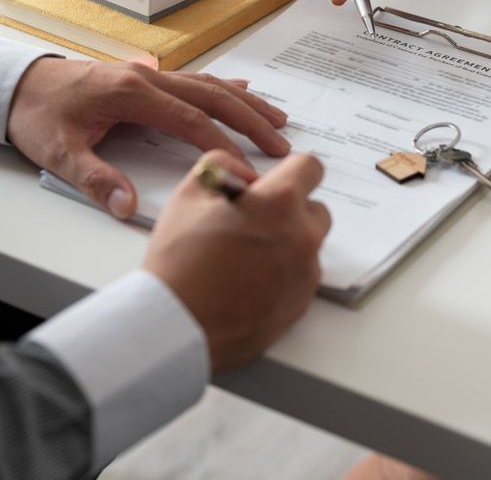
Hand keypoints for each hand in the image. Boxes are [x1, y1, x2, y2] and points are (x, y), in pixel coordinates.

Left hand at [6, 59, 289, 217]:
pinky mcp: (145, 77)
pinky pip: (194, 80)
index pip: (190, 120)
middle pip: (211, 96)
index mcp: (129, 93)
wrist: (17, 84)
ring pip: (208, 85)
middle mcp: (146, 76)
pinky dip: (223, 87)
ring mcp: (148, 73)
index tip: (247, 171)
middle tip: (281, 143)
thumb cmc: (37, 116)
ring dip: (244, 102)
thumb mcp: (58, 153)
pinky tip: (243, 89)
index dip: (222, 145)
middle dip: (249, 120)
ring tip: (277, 119)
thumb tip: (127, 206)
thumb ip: (95, 179)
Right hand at [144, 150, 329, 372]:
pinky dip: (284, 275)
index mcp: (280, 203)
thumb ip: (221, 165)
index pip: (311, 168)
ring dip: (287, 243)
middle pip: (314, 209)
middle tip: (252, 222)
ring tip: (245, 256)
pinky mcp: (300, 304)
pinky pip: (301, 278)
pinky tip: (249, 282)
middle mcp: (302, 237)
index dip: (291, 170)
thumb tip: (243, 172)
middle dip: (289, 209)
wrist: (177, 325)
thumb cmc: (179, 262)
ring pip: (308, 246)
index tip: (278, 180)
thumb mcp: (189, 195)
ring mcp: (305, 274)